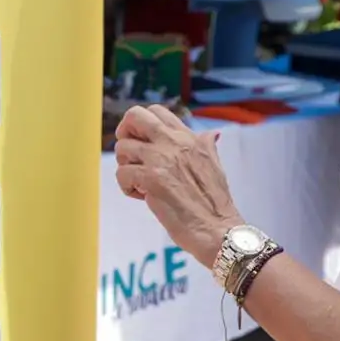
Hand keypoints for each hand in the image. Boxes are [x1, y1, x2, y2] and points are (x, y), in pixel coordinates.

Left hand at [114, 105, 241, 267]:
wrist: (217, 229)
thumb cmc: (215, 204)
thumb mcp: (215, 165)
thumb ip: (208, 146)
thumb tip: (213, 134)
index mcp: (189, 137)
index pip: (156, 111)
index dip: (142, 126)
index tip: (144, 144)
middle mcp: (174, 142)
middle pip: (134, 116)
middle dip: (125, 134)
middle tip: (131, 156)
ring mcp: (161, 159)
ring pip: (122, 148)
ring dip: (125, 167)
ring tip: (139, 183)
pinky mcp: (151, 179)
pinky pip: (122, 174)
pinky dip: (127, 188)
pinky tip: (142, 197)